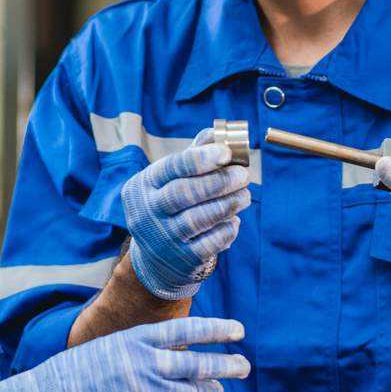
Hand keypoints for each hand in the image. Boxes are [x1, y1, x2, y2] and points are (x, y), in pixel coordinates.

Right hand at [0, 316, 249, 391]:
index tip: (238, 330)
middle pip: (198, 365)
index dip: (215, 330)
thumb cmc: (83, 369)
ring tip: (218, 389)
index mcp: (138, 339)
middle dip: (226, 365)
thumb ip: (147, 350)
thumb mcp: (115, 345)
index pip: (187, 331)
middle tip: (244, 365)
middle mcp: (147, 364)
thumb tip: (180, 355)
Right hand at [122, 130, 250, 299]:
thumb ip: (193, 155)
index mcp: (145, 184)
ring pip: (198, 219)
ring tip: (245, 196)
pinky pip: (208, 244)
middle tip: (243, 175)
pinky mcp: (180, 259)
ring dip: (227, 205)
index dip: (200, 159)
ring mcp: (163, 237)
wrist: (155, 257)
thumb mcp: (170, 179)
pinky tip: (234, 220)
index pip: (172, 168)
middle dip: (219, 182)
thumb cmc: (169, 204)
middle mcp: (149, 210)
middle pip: (184, 193)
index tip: (226, 153)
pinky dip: (226, 230)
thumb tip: (221, 132)